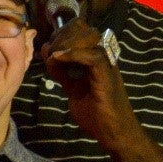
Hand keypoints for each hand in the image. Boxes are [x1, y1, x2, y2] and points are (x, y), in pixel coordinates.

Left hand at [40, 21, 140, 151]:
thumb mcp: (73, 90)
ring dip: (66, 43)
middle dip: (61, 35)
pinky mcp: (107, 74)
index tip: (48, 47)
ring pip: (88, 36)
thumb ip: (62, 73)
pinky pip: (91, 56)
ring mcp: (107, 63)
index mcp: (96, 57)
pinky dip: (72, 54)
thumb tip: (49, 55)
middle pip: (82, 27)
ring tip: (54, 56)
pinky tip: (59, 59)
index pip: (79, 29)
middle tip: (50, 51)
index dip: (61, 33)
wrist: (115, 134)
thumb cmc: (97, 115)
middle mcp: (104, 55)